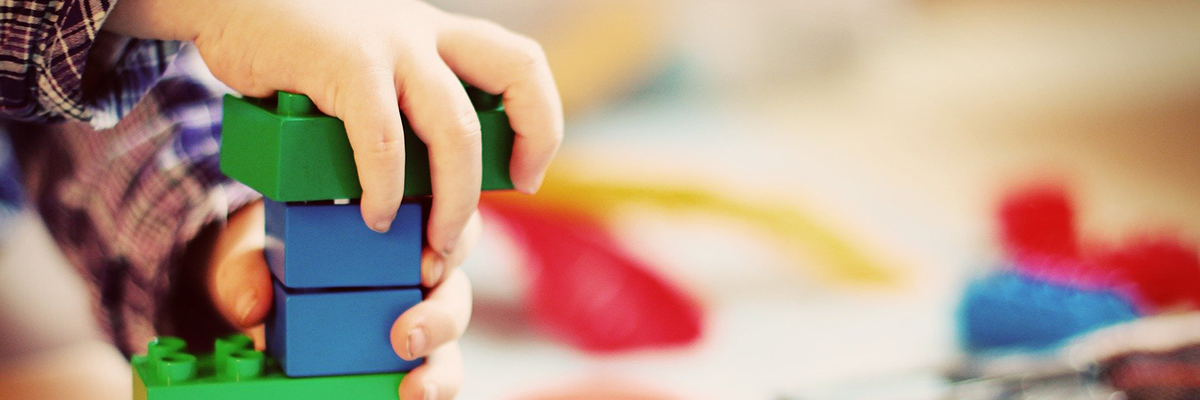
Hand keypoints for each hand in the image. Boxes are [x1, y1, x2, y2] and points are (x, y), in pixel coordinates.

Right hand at [106, 0, 562, 254]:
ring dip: (455, 198)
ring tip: (433, 240)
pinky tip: (372, 214)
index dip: (541, 119)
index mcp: (436, 35)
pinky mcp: (343, 63)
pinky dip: (383, 188)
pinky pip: (382, 139)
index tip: (527, 172)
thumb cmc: (293, 47)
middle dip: (532, 142)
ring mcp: (388, 44)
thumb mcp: (366, 65)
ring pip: (455, 129)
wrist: (225, 0)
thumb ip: (398, 106)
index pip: (521, 65)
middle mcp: (424, 32)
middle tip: (514, 194)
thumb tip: (417, 188)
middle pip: (518, 74)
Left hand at [206, 201, 478, 399]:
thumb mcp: (253, 254)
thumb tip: (252, 307)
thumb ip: (246, 271)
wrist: (260, 294)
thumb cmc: (273, 259)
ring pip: (452, 338)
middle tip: (406, 336)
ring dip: (441, 366)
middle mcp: (418, 271)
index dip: (449, 242)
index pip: (444, 223)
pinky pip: (436, 374)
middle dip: (441, 316)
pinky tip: (411, 396)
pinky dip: (433, 388)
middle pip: (455, 288)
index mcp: (396, 225)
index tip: (424, 267)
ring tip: (415, 388)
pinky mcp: (409, 358)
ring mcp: (418, 317)